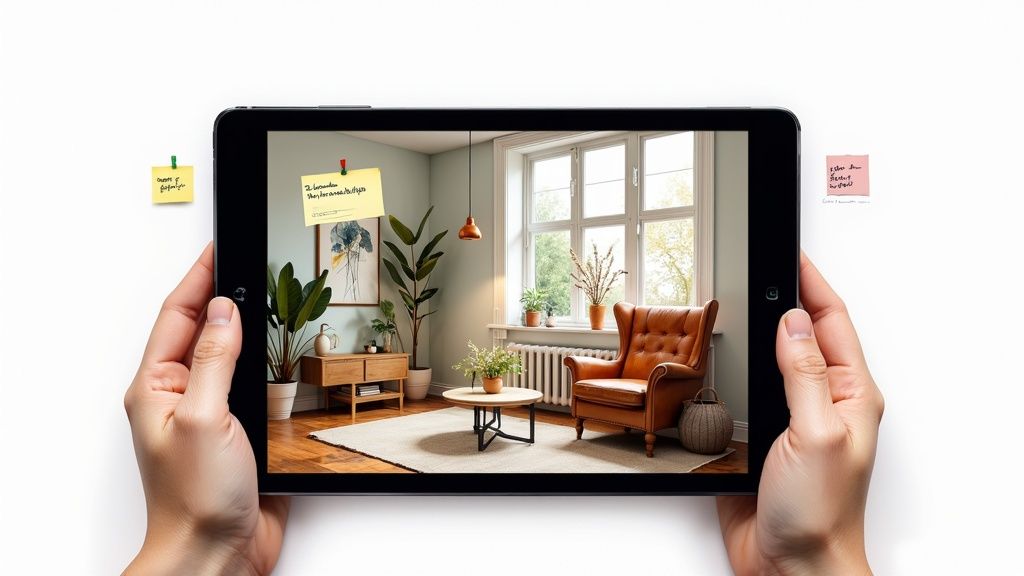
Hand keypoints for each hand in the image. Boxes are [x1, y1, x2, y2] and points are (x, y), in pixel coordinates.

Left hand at [123, 243, 288, 575]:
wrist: (216, 554)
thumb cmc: (194, 498)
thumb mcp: (204, 417)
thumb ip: (215, 360)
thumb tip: (225, 310)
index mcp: (157, 387)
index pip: (180, 315)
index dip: (200, 276)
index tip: (220, 246)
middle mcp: (181, 396)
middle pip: (203, 329)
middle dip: (223, 293)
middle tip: (245, 260)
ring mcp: (209, 413)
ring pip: (230, 355)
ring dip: (247, 327)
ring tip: (262, 295)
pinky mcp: (237, 432)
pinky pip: (251, 384)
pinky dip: (265, 363)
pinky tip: (277, 354)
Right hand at [717, 253, 883, 575]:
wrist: (792, 564)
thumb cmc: (819, 513)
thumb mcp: (816, 434)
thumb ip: (805, 375)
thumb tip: (791, 322)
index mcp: (851, 395)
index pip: (830, 322)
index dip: (811, 283)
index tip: (791, 253)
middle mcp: (824, 402)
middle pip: (805, 333)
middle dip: (786, 295)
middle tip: (767, 263)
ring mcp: (795, 418)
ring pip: (776, 358)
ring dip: (762, 330)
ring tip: (750, 298)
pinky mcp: (764, 436)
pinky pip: (752, 388)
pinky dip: (741, 366)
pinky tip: (732, 357)